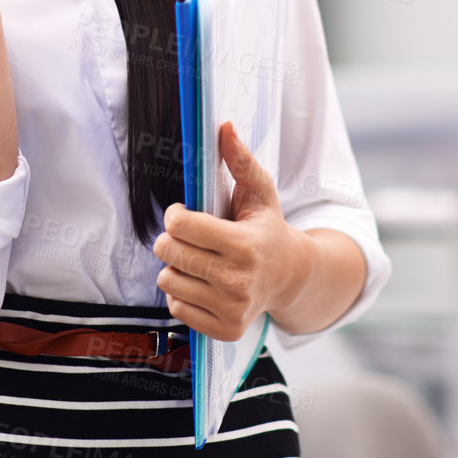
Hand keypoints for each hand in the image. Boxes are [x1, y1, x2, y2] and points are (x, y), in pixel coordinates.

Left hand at [152, 121, 314, 341]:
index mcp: (245, 245)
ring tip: (198, 260)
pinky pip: (176, 307)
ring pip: (167, 280)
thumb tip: (224, 127)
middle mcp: (239, 281)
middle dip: (171, 239)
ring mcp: (231, 309)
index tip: (184, 213)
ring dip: (176, 267)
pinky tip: (203, 283)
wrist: (290, 277)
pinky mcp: (224, 329)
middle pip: (169, 253)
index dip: (176, 214)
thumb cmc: (267, 228)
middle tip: (187, 236)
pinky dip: (183, 293)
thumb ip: (240, 159)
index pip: (182, 226)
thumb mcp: (259, 191)